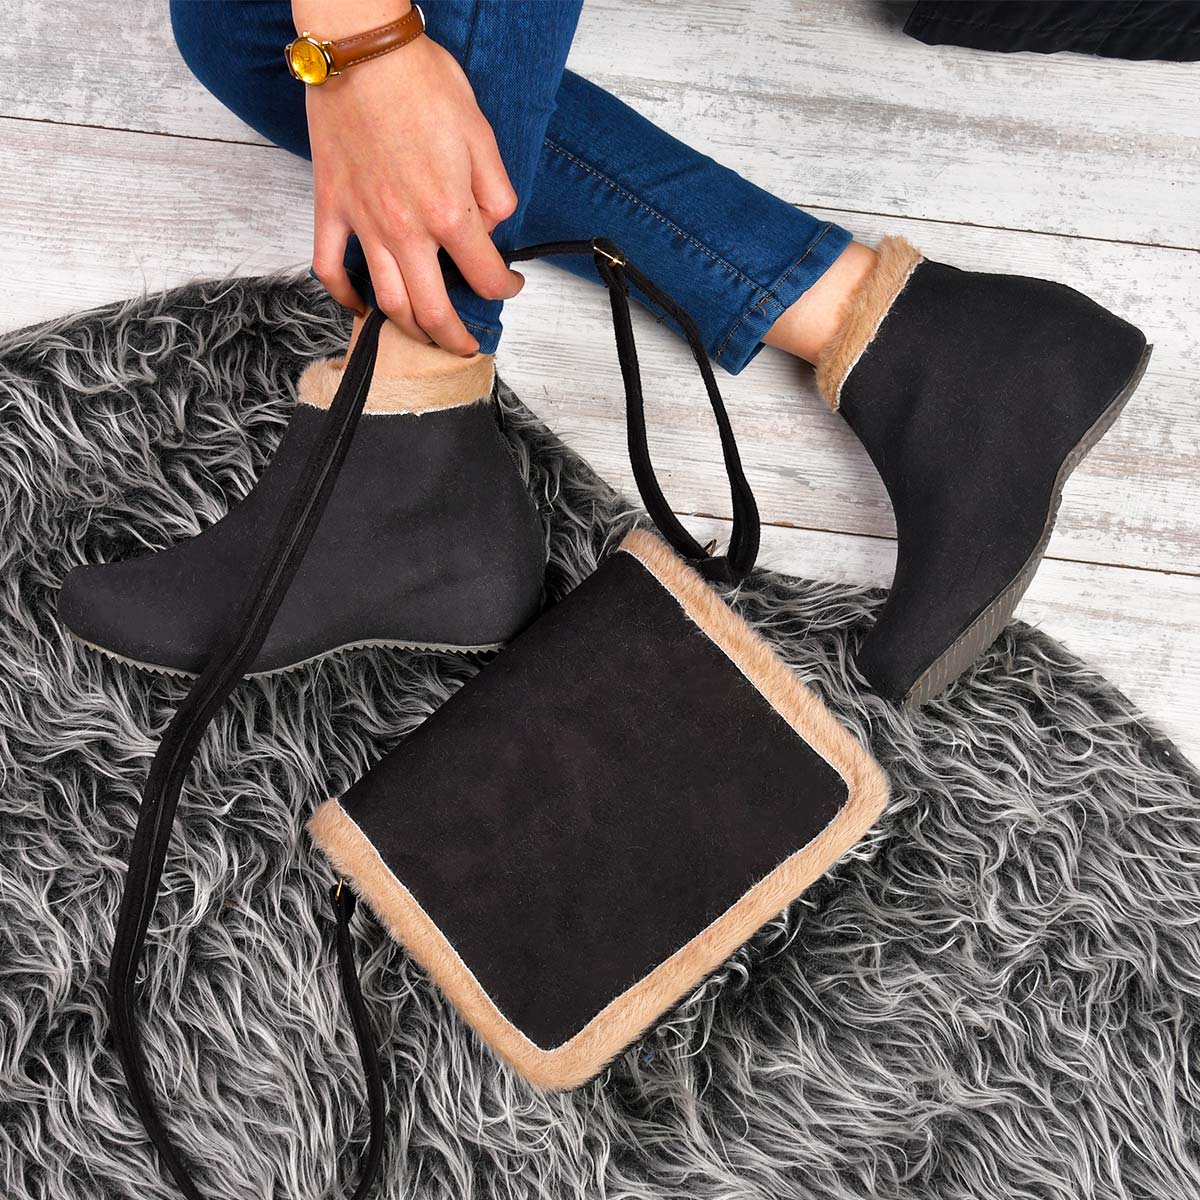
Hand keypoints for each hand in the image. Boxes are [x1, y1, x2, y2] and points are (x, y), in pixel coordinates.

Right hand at [301, 5, 523, 353]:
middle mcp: (405, 230)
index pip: (485, 277)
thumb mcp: (482, 136)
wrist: (363, 52)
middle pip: (432, 311)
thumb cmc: (422, 85)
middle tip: (465, 346)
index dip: (505, 290)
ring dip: (407, 329)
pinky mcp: (332, 208)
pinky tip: (361, 308)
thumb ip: (496, 194)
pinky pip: (330, 267)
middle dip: (454, 339)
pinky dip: (344, 296)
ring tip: (423, 335)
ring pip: (386, 301)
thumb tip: (493, 229)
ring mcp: (364, 224)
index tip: (509, 286)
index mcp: (448, 214)